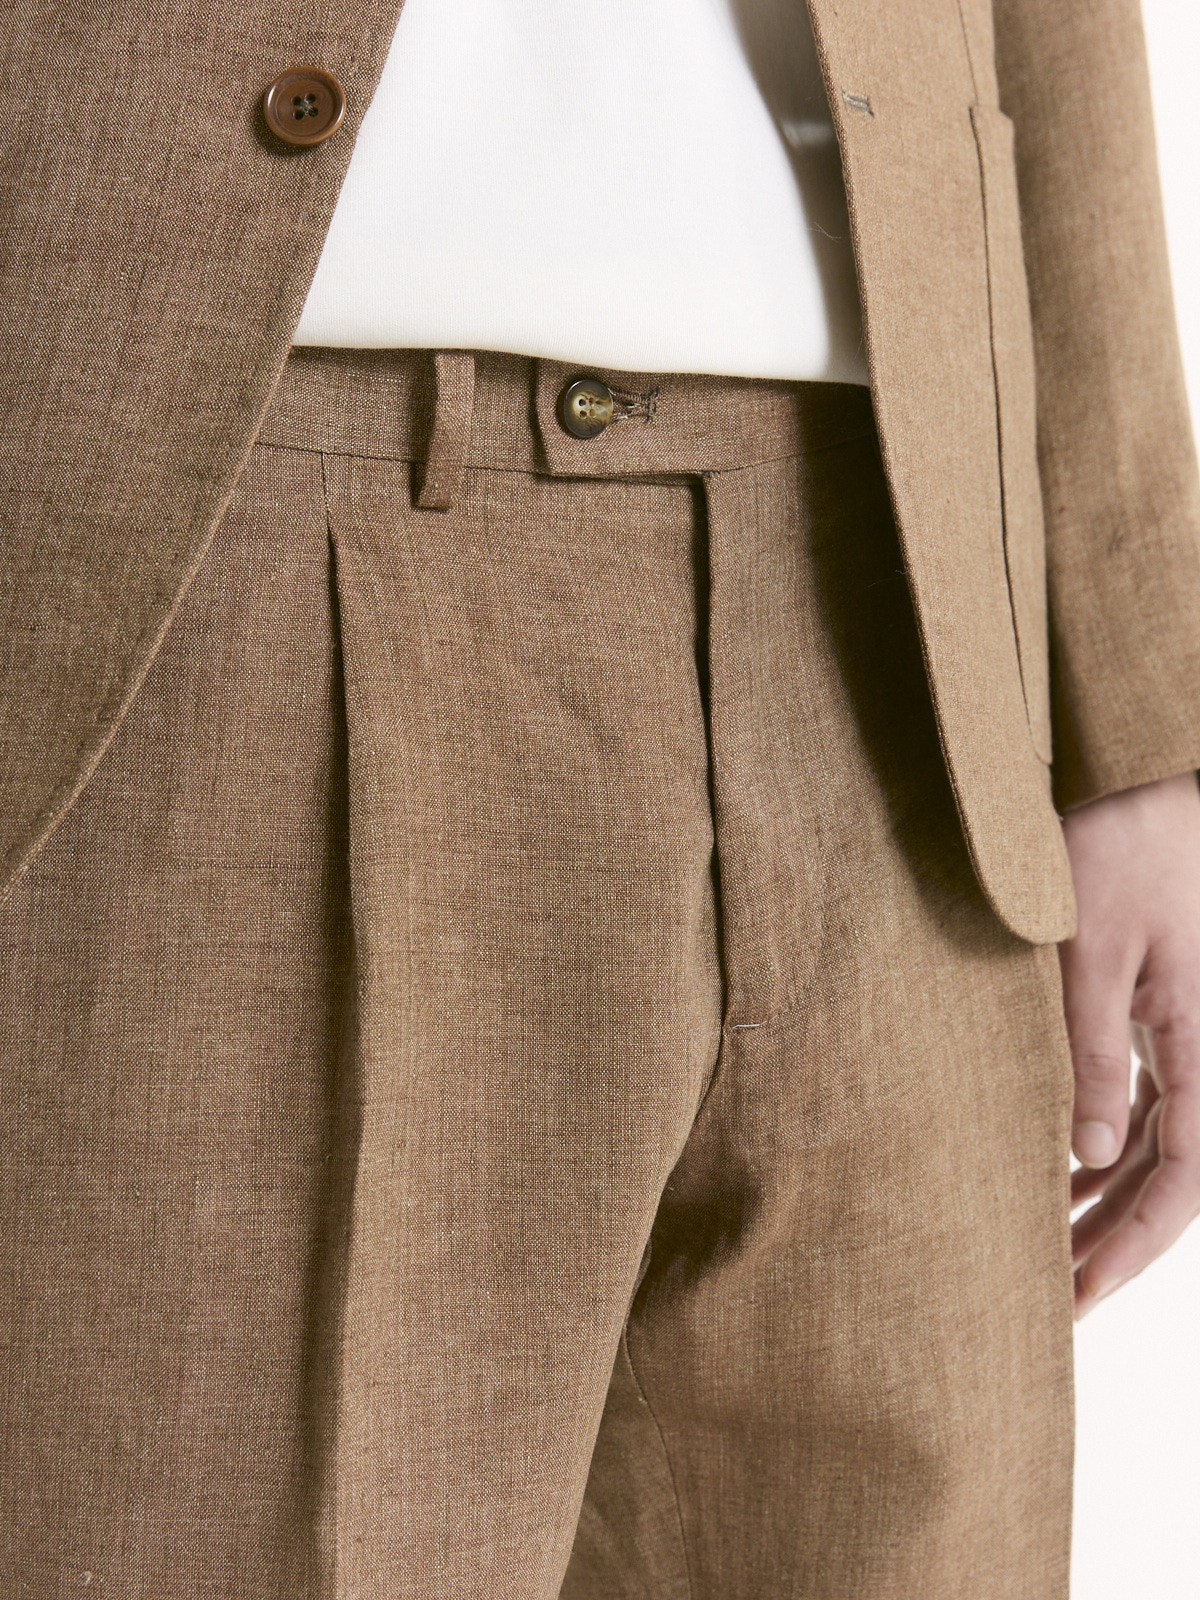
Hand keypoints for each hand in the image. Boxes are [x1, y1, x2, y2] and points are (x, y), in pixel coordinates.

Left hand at [1059, 769, 1199, 1318]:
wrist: (1150, 785)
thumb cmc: (1121, 851)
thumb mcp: (1091, 952)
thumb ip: (1089, 1052)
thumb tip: (1086, 1156)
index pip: (1181, 1182)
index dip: (1130, 1249)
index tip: (1074, 1297)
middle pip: (1172, 1181)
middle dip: (1114, 1246)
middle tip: (1050, 1302)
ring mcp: (1188, 1039)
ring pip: (1159, 1149)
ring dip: (1107, 1206)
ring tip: (1047, 1258)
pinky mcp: (1163, 1018)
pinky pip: (1144, 1106)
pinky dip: (1103, 1150)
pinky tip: (1062, 1178)